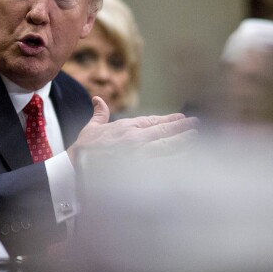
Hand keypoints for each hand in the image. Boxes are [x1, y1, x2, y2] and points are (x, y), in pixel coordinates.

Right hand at [66, 96, 198, 165]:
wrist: (77, 170)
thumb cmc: (84, 150)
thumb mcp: (91, 128)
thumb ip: (99, 114)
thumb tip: (98, 99)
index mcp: (125, 127)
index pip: (153, 121)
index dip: (169, 119)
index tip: (182, 118)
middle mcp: (135, 139)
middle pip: (164, 133)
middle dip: (182, 128)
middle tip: (195, 125)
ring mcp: (139, 156)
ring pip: (167, 148)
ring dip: (183, 143)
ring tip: (195, 139)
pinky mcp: (140, 171)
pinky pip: (163, 166)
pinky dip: (176, 161)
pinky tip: (185, 158)